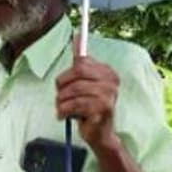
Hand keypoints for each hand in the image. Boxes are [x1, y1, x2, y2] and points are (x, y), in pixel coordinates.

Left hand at [55, 34, 119, 149]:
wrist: (99, 134)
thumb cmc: (88, 107)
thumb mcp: (84, 83)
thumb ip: (81, 63)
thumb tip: (76, 37)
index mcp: (108, 72)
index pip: (80, 63)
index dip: (66, 76)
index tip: (62, 85)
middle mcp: (112, 82)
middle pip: (76, 74)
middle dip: (62, 87)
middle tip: (59, 98)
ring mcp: (109, 95)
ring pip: (72, 90)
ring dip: (61, 102)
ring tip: (62, 109)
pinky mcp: (103, 109)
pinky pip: (74, 105)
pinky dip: (64, 111)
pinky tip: (64, 116)